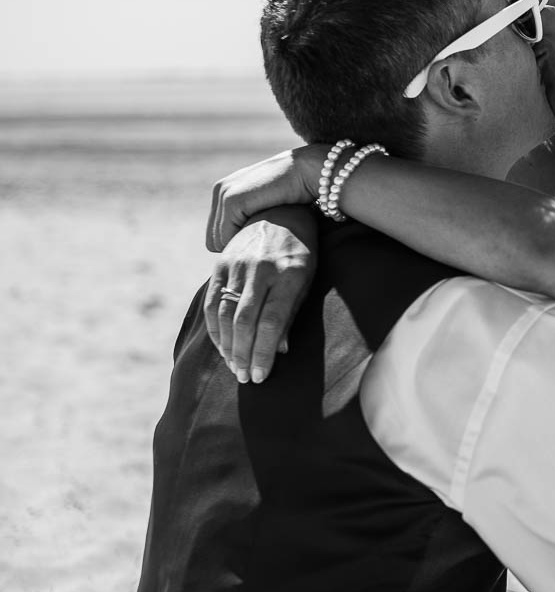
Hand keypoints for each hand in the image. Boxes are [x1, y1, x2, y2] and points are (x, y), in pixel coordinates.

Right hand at [203, 208, 318, 382]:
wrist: (280, 212)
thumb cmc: (302, 252)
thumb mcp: (307, 280)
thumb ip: (291, 313)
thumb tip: (279, 350)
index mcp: (289, 275)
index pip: (271, 322)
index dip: (264, 351)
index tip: (262, 376)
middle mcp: (260, 269)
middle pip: (245, 321)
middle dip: (243, 354)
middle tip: (246, 379)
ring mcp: (237, 265)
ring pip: (224, 313)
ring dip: (227, 345)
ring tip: (235, 367)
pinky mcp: (221, 263)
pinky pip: (211, 300)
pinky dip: (214, 327)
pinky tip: (221, 346)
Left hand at [205, 145, 328, 252]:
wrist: (311, 170)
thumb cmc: (299, 192)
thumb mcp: (269, 204)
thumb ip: (254, 217)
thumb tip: (247, 243)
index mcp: (226, 190)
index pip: (216, 233)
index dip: (237, 245)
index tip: (261, 248)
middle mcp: (220, 190)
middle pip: (214, 240)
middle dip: (237, 248)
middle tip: (262, 249)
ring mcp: (224, 194)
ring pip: (218, 241)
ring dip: (242, 247)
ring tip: (264, 244)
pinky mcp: (232, 200)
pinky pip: (226, 236)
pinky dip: (243, 244)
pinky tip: (263, 240)